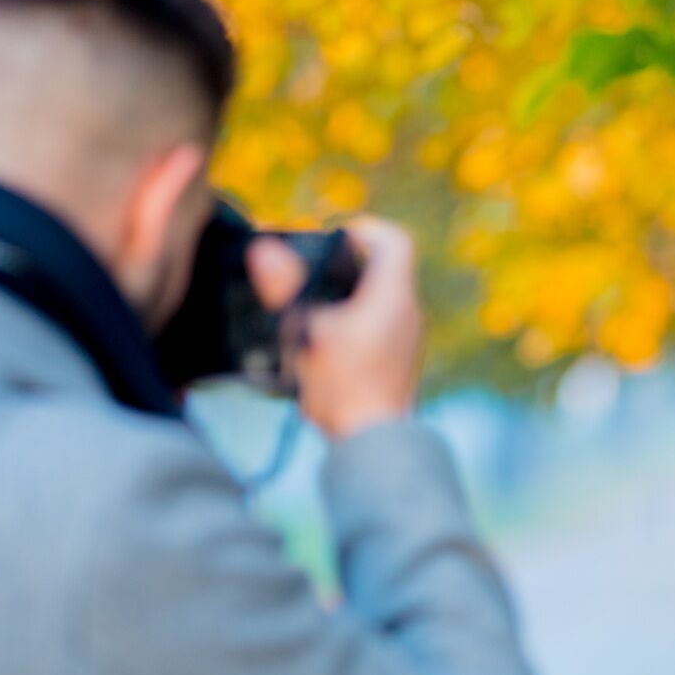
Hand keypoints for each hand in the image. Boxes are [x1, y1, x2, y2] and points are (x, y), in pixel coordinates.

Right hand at [247, 216, 424, 439]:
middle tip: (313, 273)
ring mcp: (409, 340)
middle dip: (348, 266)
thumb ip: (285, 288)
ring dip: (351, 297)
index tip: (335, 237)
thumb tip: (265, 250)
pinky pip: (382, 327)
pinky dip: (358, 323)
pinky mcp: (401, 364)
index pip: (394, 240)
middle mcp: (409, 313)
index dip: (366, 229)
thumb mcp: (305, 332)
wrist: (372, 444)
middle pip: (385, 269)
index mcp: (393, 296)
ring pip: (383, 300)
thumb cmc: (342, 388)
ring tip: (314, 309)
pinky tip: (327, 342)